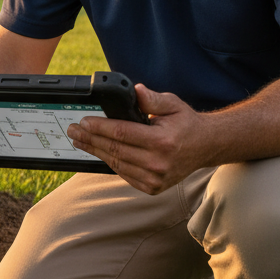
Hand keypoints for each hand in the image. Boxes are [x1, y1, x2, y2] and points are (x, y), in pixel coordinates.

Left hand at [66, 84, 207, 194]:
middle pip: (115, 149)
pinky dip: (109, 162)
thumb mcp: (172, 104)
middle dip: (90, 139)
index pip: (122, 133)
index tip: (83, 121)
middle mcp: (158, 163)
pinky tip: (98, 152)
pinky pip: (124, 174)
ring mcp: (155, 179)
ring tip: (80, 141)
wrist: (205, 147)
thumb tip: (135, 90)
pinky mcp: (152, 187)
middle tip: (73, 131)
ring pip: (116, 164)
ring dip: (95, 151)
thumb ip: (152, 98)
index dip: (99, 127)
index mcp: (162, 142)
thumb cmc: (186, 124)